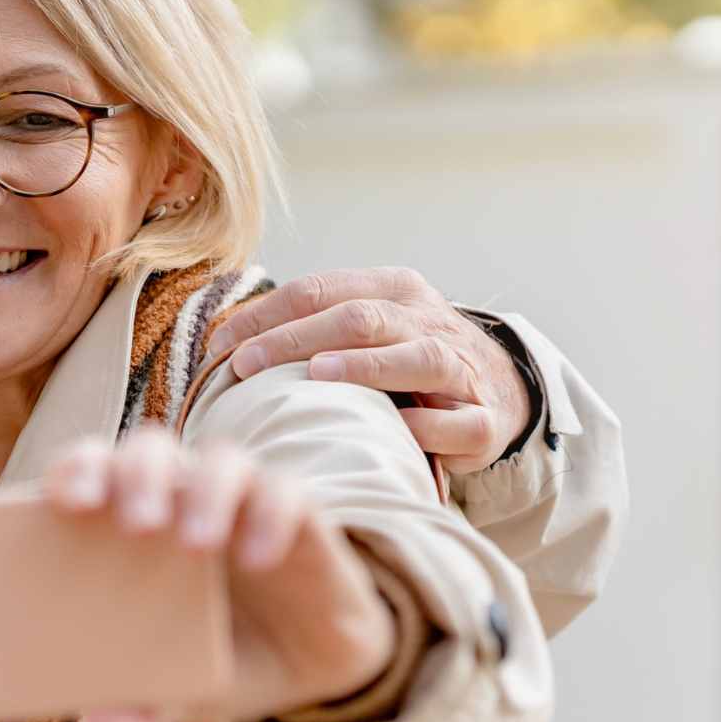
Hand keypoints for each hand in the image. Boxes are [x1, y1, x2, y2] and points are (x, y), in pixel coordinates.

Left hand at [46, 429, 397, 721]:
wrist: (305, 666)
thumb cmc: (216, 659)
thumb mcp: (178, 694)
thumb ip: (139, 711)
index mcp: (126, 524)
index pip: (89, 470)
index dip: (73, 472)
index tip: (64, 502)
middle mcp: (179, 496)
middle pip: (149, 451)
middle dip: (135, 477)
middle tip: (133, 526)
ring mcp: (239, 499)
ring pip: (219, 460)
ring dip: (203, 492)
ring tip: (195, 544)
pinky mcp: (296, 512)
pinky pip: (286, 493)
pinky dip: (270, 517)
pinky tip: (258, 557)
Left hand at [212, 267, 529, 472]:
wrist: (500, 388)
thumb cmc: (408, 359)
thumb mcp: (369, 328)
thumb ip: (313, 327)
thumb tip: (224, 344)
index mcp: (394, 290)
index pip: (319, 290)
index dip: (265, 314)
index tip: (220, 345)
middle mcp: (427, 321)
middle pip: (358, 318)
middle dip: (294, 339)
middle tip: (244, 364)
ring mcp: (459, 370)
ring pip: (416, 358)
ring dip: (363, 366)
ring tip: (317, 375)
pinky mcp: (482, 422)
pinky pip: (453, 423)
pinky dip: (422, 428)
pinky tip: (392, 431)